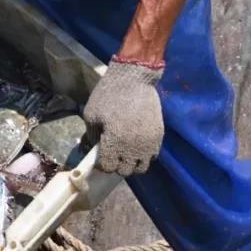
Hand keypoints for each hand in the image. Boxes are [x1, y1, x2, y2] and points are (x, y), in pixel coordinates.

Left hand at [82, 56, 164, 175]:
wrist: (134, 79)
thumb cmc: (108, 95)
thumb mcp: (91, 114)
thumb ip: (92, 135)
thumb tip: (95, 148)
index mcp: (114, 141)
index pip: (108, 167)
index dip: (102, 164)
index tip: (100, 156)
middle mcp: (133, 147)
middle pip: (125, 171)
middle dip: (117, 165)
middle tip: (113, 153)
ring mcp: (148, 143)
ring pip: (141, 167)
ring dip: (132, 163)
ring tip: (126, 153)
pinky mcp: (158, 136)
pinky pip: (153, 156)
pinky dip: (144, 155)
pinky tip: (137, 145)